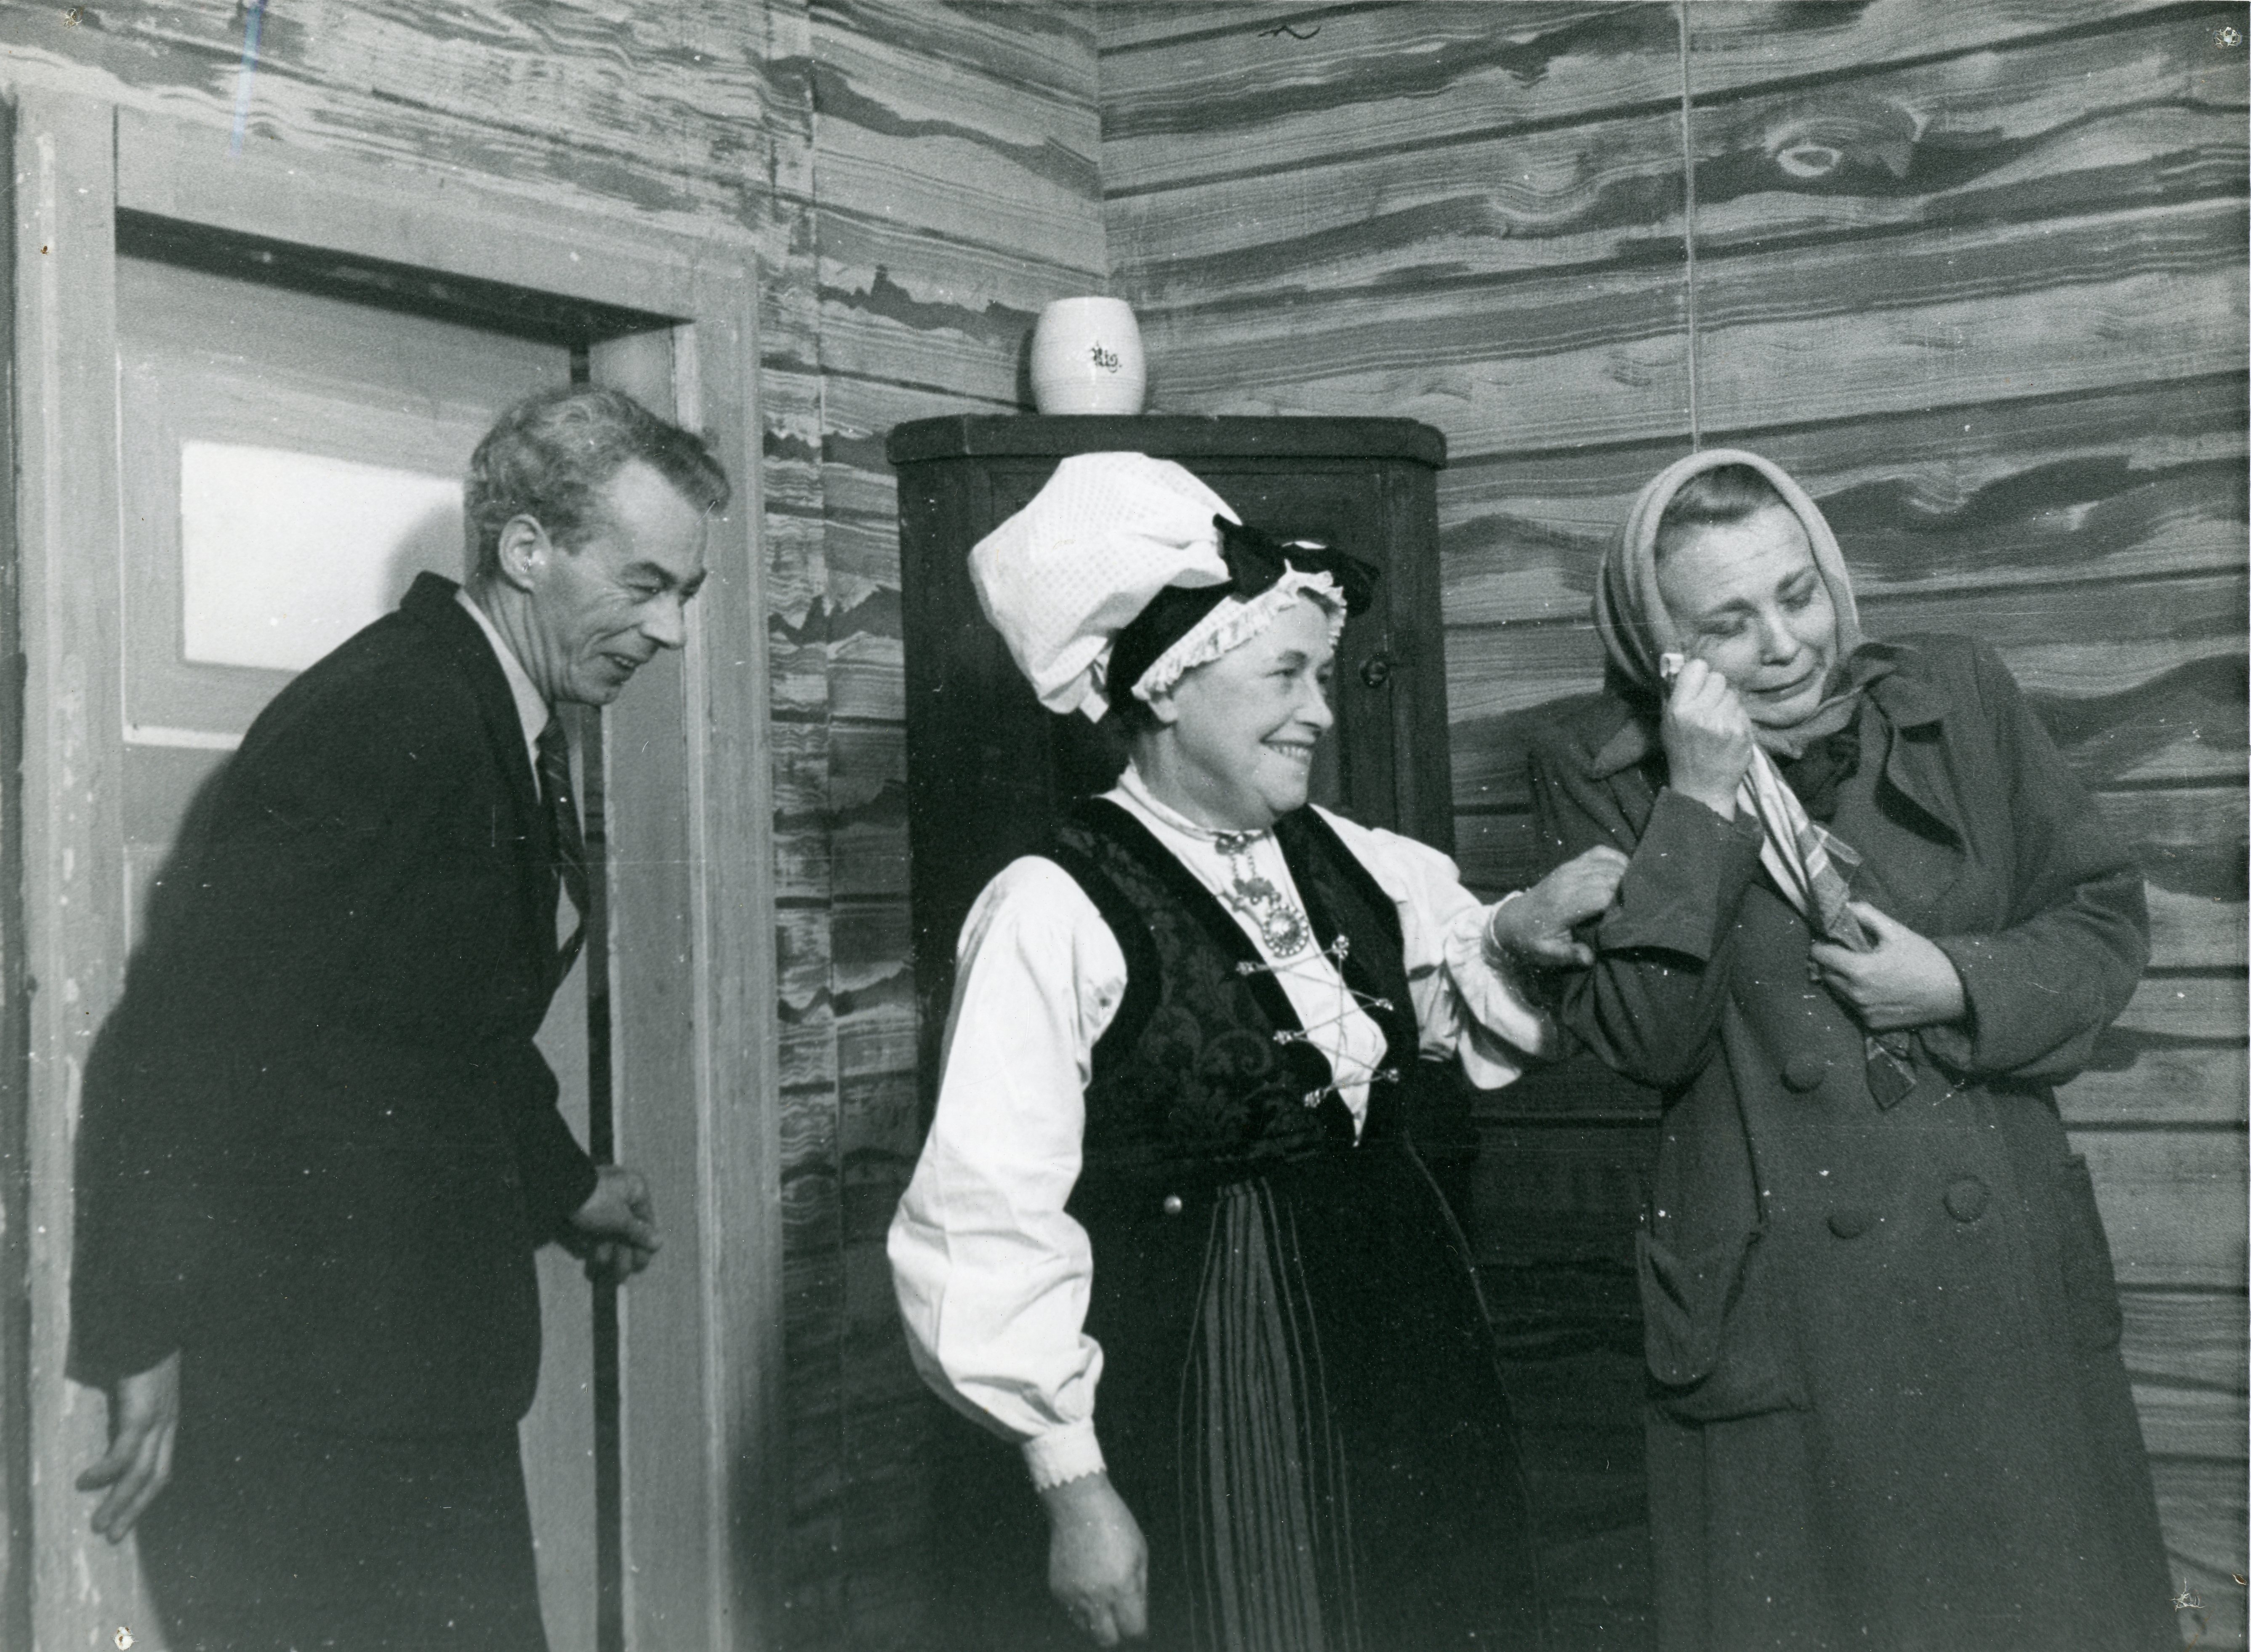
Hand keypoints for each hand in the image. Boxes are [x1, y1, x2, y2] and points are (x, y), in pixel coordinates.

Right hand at [77, 1350, 178, 1541]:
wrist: (150, 1322)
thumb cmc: (137, 1353)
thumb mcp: (135, 1390)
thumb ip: (125, 1413)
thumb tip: (101, 1432)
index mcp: (167, 1421)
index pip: (161, 1467)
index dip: (144, 1496)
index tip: (124, 1518)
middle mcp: (167, 1423)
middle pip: (156, 1478)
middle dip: (133, 1509)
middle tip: (111, 1535)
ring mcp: (158, 1418)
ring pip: (142, 1473)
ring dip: (120, 1502)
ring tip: (99, 1524)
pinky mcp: (142, 1411)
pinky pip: (124, 1451)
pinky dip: (106, 1471)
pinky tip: (86, 1483)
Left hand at [566, 1164, 660, 1283]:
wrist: (559, 1189)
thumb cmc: (597, 1202)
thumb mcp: (621, 1220)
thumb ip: (640, 1233)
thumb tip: (659, 1242)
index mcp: (635, 1189)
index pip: (646, 1222)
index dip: (643, 1245)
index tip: (640, 1265)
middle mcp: (621, 1192)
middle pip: (627, 1229)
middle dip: (622, 1255)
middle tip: (620, 1276)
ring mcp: (601, 1199)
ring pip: (608, 1231)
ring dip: (605, 1251)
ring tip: (598, 1265)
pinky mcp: (583, 1206)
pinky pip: (592, 1227)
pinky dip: (590, 1242)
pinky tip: (585, 1253)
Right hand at [1040, 1472, 1147, 1644]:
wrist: (1077, 1505)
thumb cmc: (1114, 1523)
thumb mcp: (1140, 1553)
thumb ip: (1140, 1588)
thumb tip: (1140, 1614)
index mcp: (1123, 1586)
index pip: (1134, 1631)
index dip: (1140, 1631)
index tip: (1139, 1626)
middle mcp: (1097, 1596)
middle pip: (1108, 1640)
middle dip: (1118, 1634)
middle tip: (1121, 1621)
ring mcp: (1074, 1595)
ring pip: (1087, 1630)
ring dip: (1098, 1622)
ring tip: (1103, 1601)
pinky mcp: (1057, 1590)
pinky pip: (1071, 1612)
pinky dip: (1081, 1608)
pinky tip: (1087, 1586)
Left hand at [1488, 846, 1629, 966]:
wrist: (1512, 921)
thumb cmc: (1532, 940)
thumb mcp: (1546, 954)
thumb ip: (1568, 955)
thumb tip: (1589, 958)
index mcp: (1563, 905)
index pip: (1601, 896)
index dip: (1622, 903)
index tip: (1639, 913)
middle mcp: (1567, 882)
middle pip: (1609, 878)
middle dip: (1630, 888)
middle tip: (1648, 902)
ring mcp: (1569, 869)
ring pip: (1606, 863)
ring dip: (1627, 873)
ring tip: (1642, 889)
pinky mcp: (1570, 864)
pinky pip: (1598, 852)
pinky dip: (1615, 858)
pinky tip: (1626, 870)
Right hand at [1661, 658, 1754, 818]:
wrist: (1702, 786)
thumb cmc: (1682, 751)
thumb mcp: (1668, 723)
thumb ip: (1675, 694)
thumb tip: (1680, 662)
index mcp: (1679, 709)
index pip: (1698, 667)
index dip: (1699, 675)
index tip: (1698, 685)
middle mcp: (1701, 714)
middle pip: (1718, 678)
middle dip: (1715, 690)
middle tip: (1709, 707)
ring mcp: (1724, 723)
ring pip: (1733, 694)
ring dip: (1727, 704)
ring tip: (1718, 722)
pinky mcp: (1742, 732)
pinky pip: (1743, 710)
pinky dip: (1737, 718)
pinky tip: (1728, 732)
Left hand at [1809, 902, 1967, 1030]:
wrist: (1955, 992)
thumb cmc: (1925, 958)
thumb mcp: (1896, 931)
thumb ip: (1866, 915)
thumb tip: (1843, 905)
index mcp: (1859, 970)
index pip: (1819, 955)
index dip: (1821, 944)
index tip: (1831, 939)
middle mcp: (1856, 994)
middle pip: (1825, 973)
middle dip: (1830, 961)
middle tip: (1847, 952)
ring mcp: (1864, 1012)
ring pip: (1837, 991)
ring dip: (1842, 979)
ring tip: (1863, 968)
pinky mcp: (1873, 1024)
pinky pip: (1853, 1006)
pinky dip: (1856, 996)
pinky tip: (1875, 986)